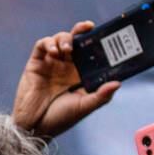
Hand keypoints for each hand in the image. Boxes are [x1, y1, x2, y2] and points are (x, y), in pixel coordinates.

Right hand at [12, 21, 119, 138]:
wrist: (35, 126)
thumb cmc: (61, 119)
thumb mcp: (84, 107)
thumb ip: (101, 96)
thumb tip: (118, 82)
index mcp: (79, 74)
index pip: (89, 52)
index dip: (96, 41)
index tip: (104, 34)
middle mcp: (66, 66)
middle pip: (75, 41)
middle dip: (80, 31)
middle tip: (88, 28)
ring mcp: (50, 63)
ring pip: (59, 40)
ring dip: (64, 38)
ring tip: (67, 48)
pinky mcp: (35, 63)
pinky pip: (41, 45)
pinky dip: (48, 43)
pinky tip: (53, 50)